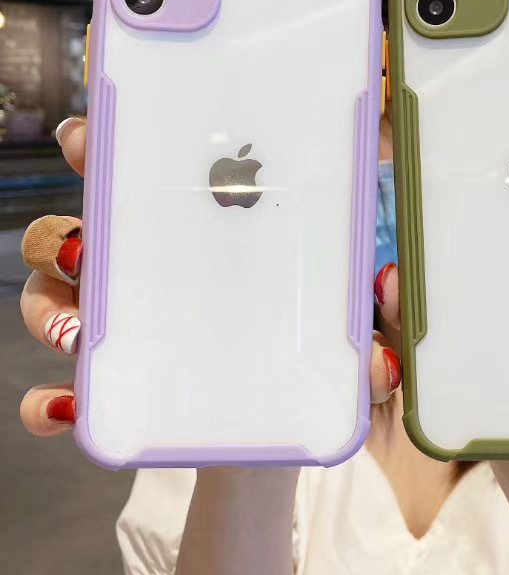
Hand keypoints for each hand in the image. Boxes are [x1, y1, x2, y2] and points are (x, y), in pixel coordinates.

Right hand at [19, 117, 402, 437]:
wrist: (278, 437)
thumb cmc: (309, 359)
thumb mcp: (349, 326)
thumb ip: (374, 308)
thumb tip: (391, 280)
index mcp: (202, 236)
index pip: (144, 176)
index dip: (107, 149)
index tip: (92, 137)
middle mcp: (151, 272)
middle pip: (83, 226)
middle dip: (68, 220)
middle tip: (85, 237)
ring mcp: (126, 326)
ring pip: (54, 297)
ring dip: (51, 306)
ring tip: (79, 330)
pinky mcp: (114, 387)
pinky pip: (60, 389)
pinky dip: (50, 397)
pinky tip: (65, 405)